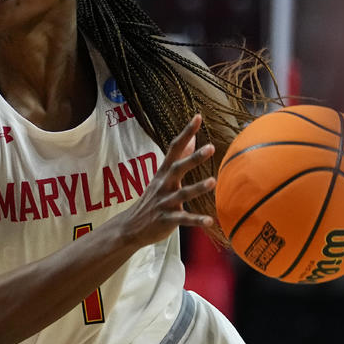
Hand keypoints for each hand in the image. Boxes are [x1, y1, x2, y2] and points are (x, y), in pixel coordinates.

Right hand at [121, 115, 215, 247]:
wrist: (130, 227)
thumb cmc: (152, 199)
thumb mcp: (162, 176)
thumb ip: (178, 158)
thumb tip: (193, 138)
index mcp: (163, 173)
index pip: (174, 148)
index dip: (186, 133)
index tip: (198, 117)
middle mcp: (164, 185)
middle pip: (178, 168)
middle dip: (194, 158)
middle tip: (211, 147)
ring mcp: (164, 203)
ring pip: (182, 194)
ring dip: (197, 188)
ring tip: (213, 181)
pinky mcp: (167, 220)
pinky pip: (183, 220)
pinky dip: (196, 220)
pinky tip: (210, 221)